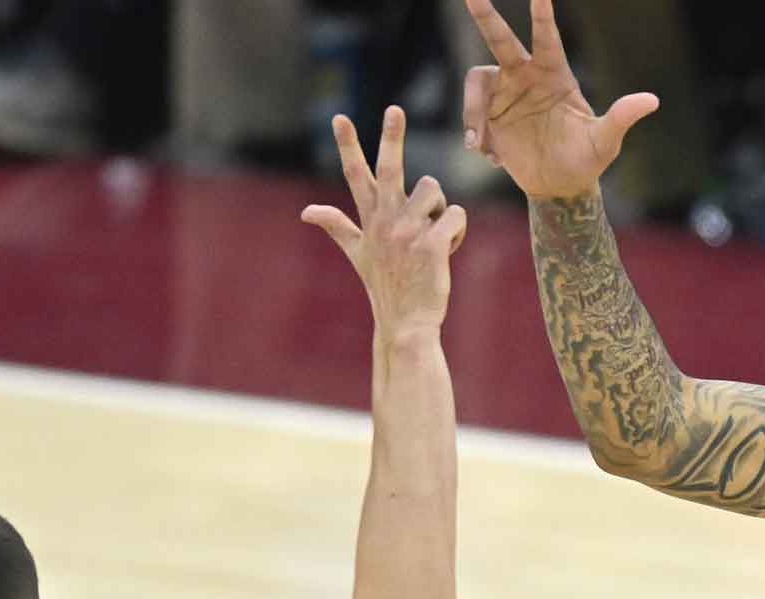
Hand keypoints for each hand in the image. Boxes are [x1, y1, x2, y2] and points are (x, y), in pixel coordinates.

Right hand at [302, 107, 467, 339]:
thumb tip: (306, 211)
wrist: (405, 323)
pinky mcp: (431, 244)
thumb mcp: (358, 254)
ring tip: (433, 237)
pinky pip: (455, 214)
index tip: (339, 117)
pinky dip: (458, 230)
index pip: (356, 174)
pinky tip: (447, 251)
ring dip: (439, 210)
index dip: (348, 144)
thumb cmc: (385, 287)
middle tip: (394, 109)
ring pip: (434, 190)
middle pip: (390, 167)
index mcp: (369, 218)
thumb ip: (336, 226)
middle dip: (391, 136)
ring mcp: (407, 232)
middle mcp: (385, 220)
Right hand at [461, 0, 658, 198]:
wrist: (559, 187)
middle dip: (486, 15)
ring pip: (476, 80)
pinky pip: (472, 113)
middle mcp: (526, 76)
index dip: (542, 14)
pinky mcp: (489, 116)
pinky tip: (493, 158)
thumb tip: (652, 100)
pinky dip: (475, 134)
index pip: (546, 37)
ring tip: (478, 143)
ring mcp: (505, 95)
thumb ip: (621, 118)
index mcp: (555, 74)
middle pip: (501, 39)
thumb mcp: (605, 142)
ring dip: (473, 110)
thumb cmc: (586, 160)